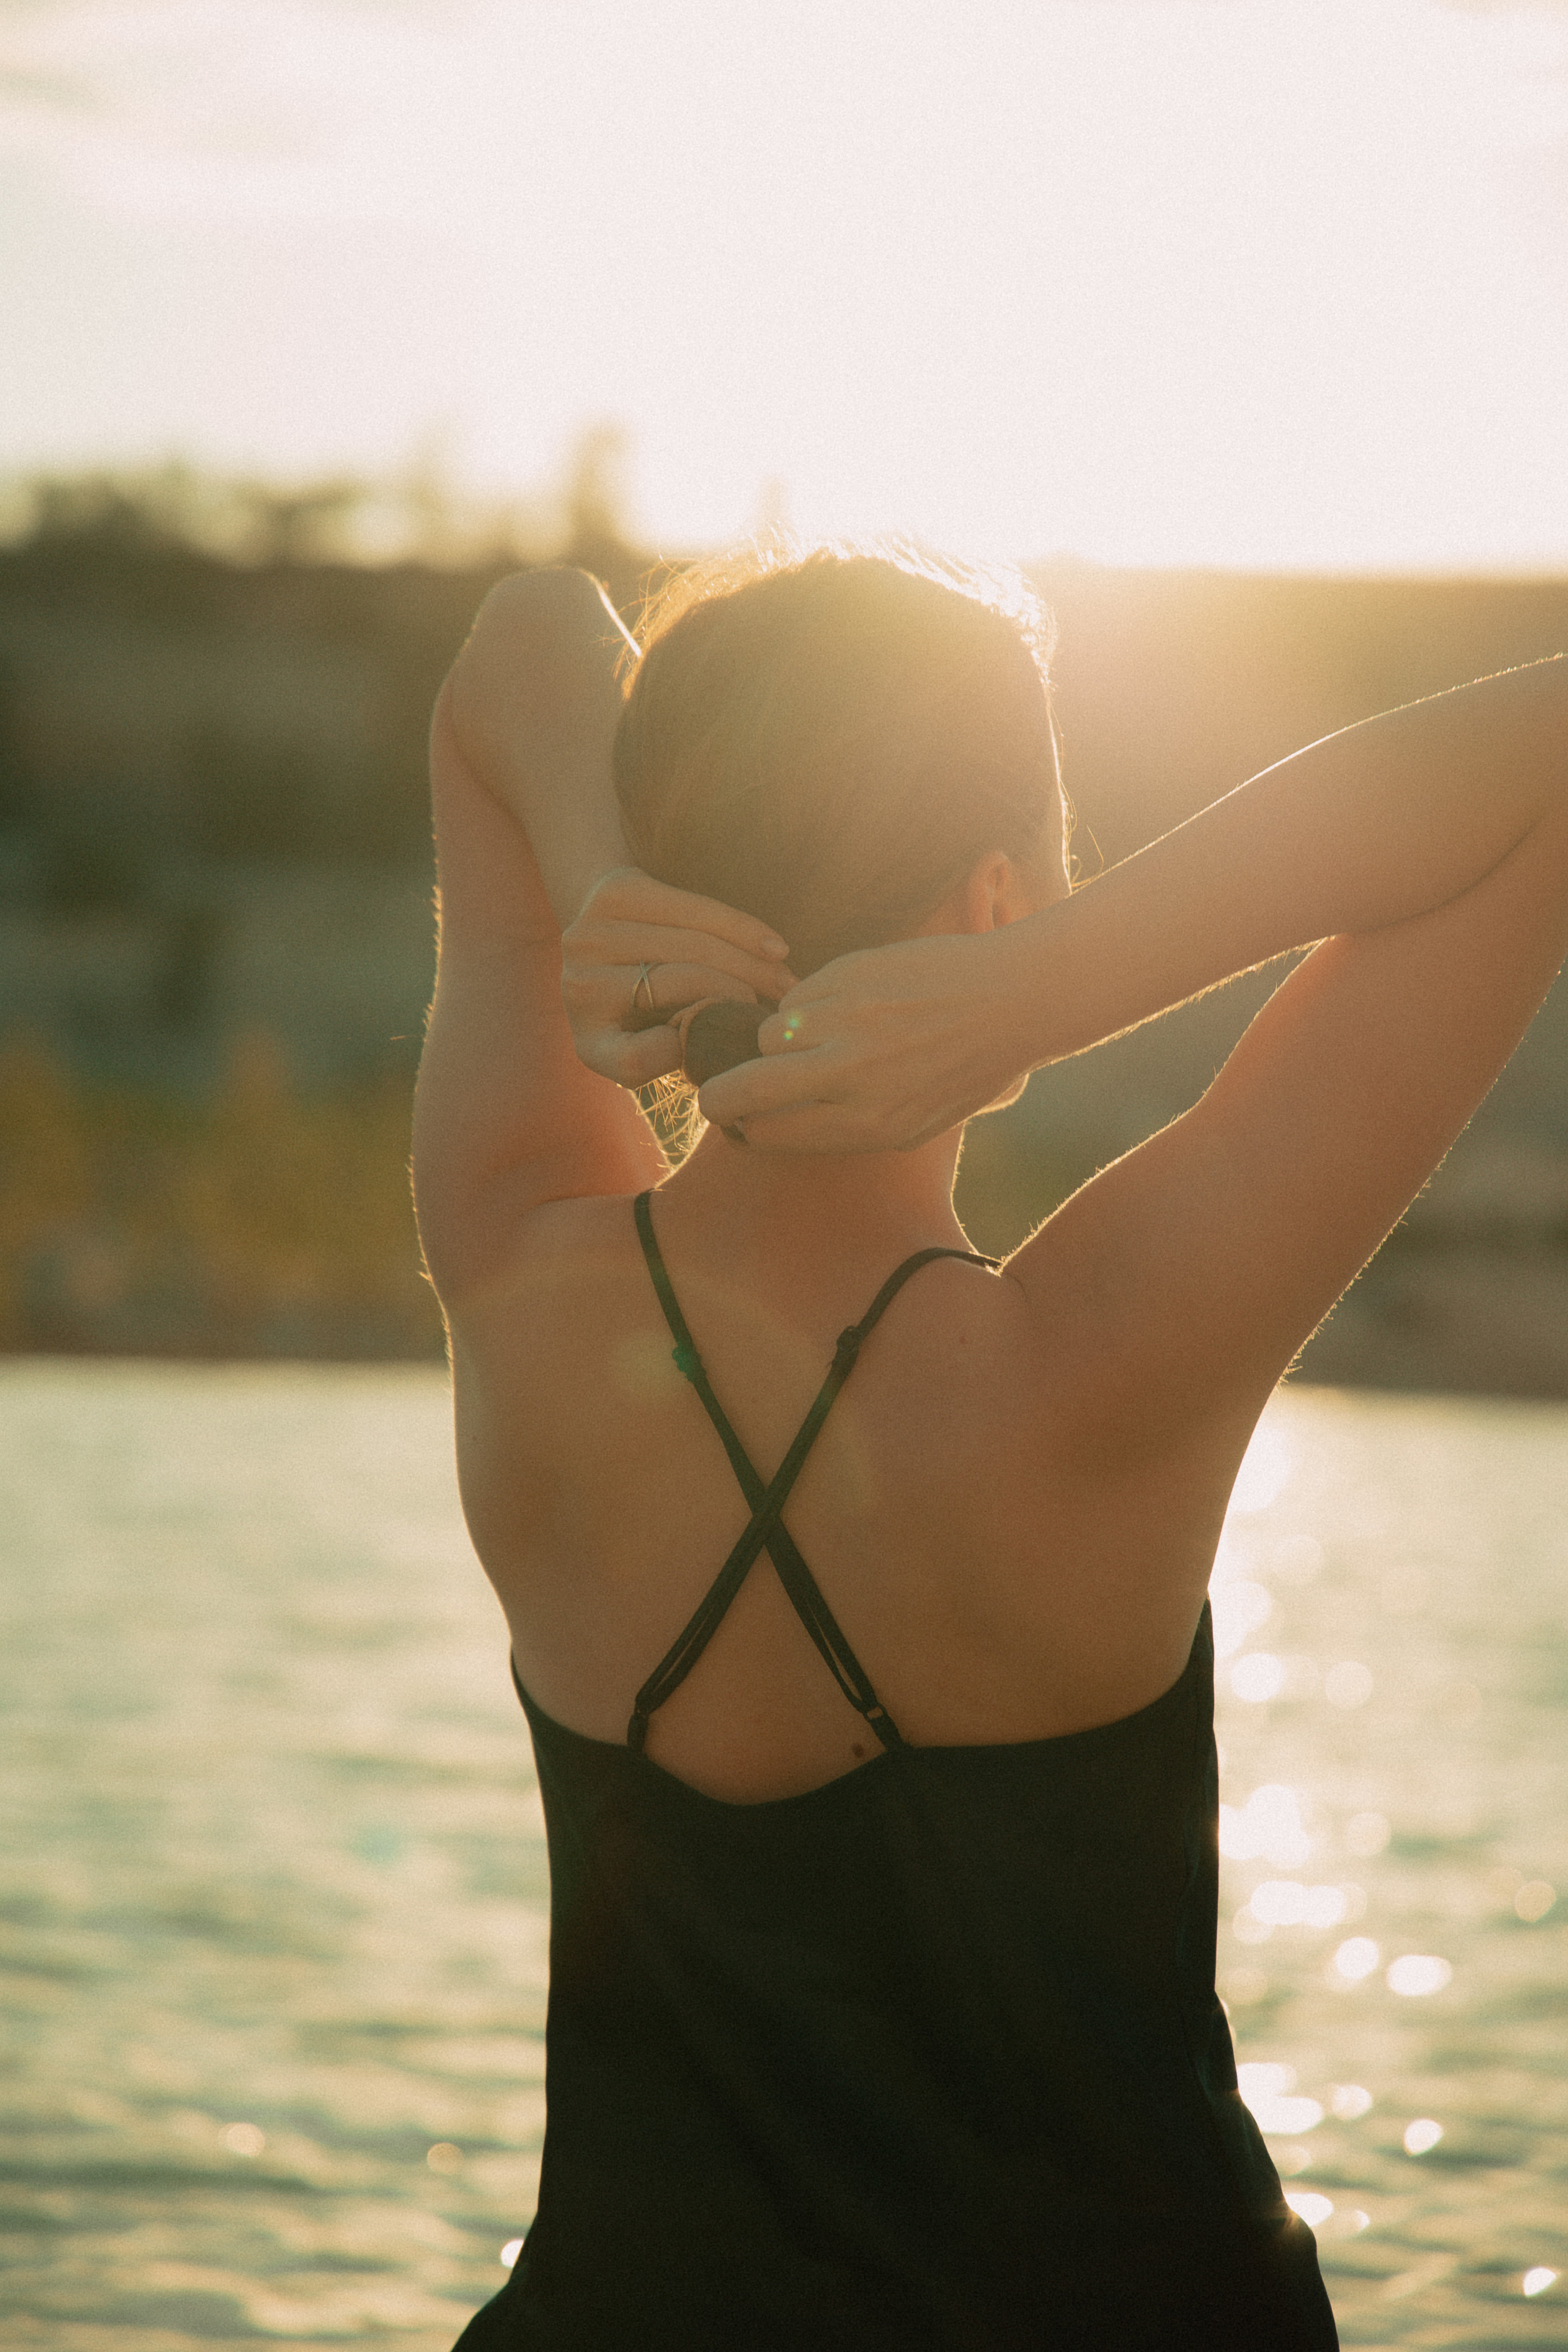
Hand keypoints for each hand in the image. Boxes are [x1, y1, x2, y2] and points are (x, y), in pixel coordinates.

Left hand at [561, 868, 795, 1086]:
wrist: (607, 939)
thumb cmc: (651, 1010)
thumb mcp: (660, 1049)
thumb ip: (684, 1053)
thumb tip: (729, 1039)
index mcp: (590, 1042)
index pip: (634, 1059)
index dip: (684, 1054)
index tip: (720, 1047)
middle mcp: (578, 988)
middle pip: (677, 986)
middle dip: (741, 993)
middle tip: (783, 1006)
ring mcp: (590, 936)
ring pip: (692, 945)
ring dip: (751, 963)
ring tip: (785, 980)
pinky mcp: (615, 892)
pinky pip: (694, 909)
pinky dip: (741, 928)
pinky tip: (773, 947)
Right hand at [695, 925, 1036, 1151]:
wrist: (1010, 999)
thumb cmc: (965, 1069)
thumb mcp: (915, 1123)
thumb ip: (846, 1127)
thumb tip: (775, 1126)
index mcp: (871, 1123)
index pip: (772, 1135)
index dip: (749, 1131)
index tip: (745, 1124)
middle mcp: (852, 1074)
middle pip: (746, 1090)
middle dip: (717, 1097)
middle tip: (712, 1096)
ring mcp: (847, 1020)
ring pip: (768, 1035)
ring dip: (776, 1041)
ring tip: (811, 1039)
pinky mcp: (849, 974)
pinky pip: (797, 994)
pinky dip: (807, 1004)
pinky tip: (843, 1006)